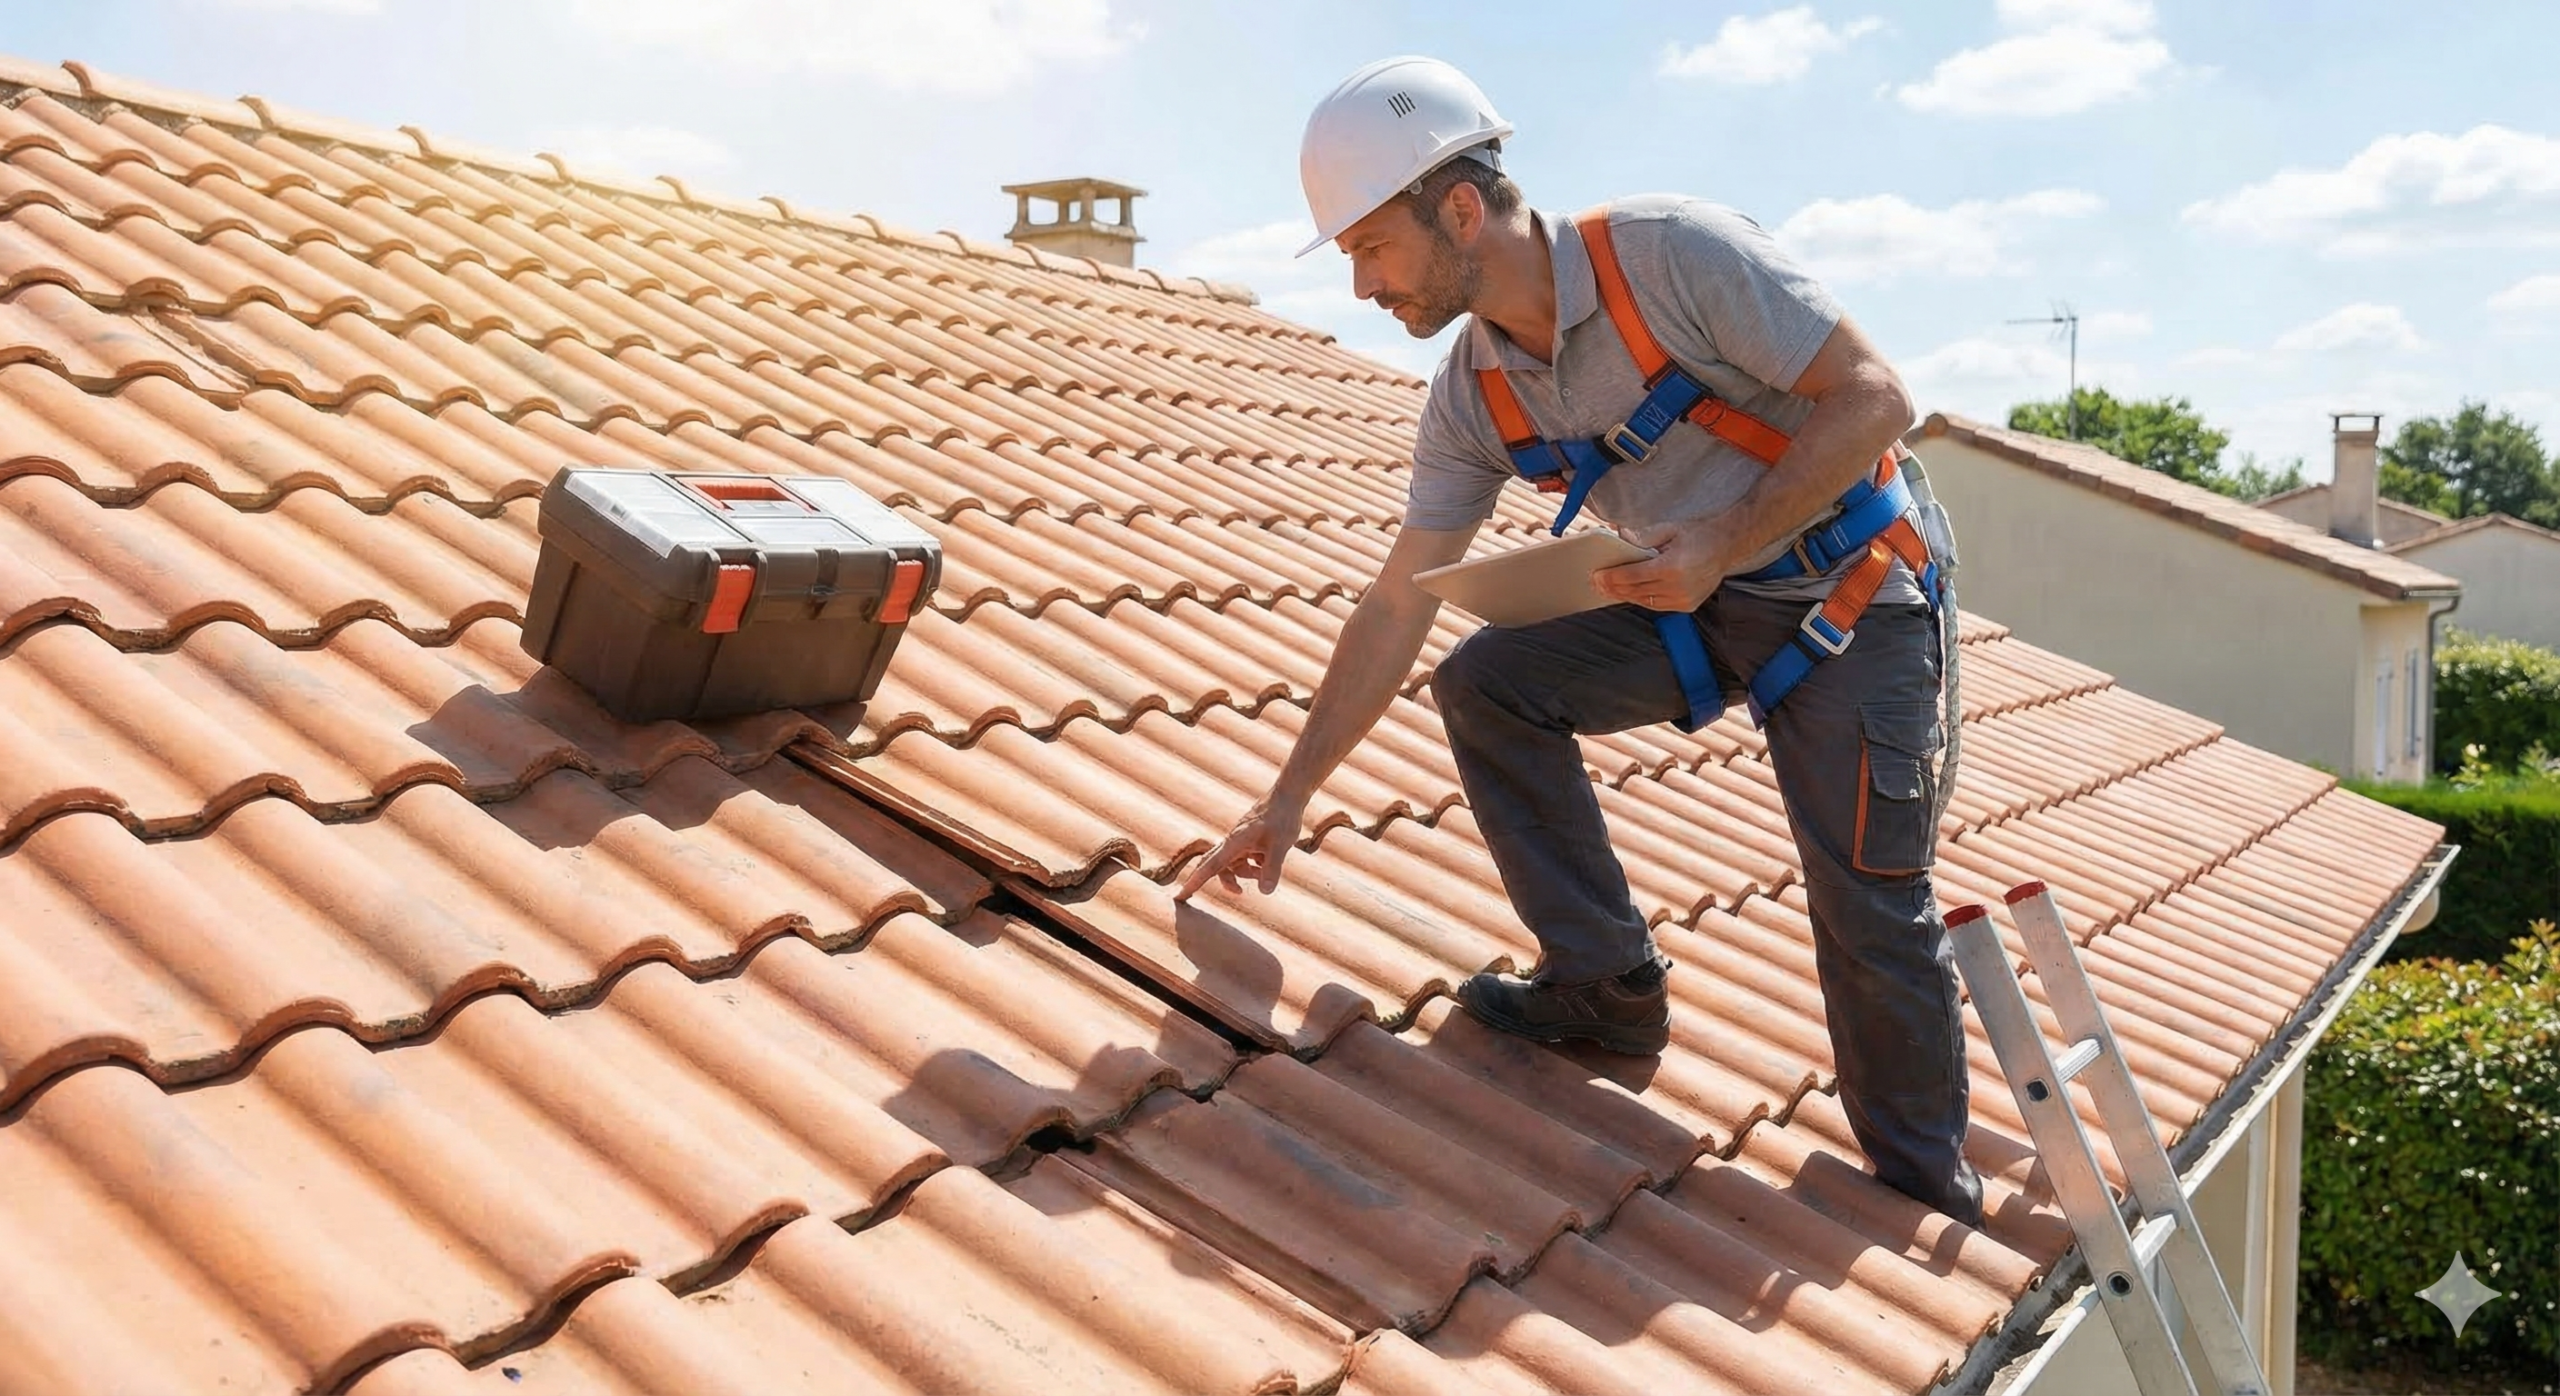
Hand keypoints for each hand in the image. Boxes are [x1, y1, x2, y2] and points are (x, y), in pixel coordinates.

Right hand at [1173, 792, 1306, 900]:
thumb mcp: (1280, 846)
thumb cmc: (1283, 817)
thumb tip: (1265, 892)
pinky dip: (1256, 864)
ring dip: (1250, 871)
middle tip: (1239, 892)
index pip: (1209, 867)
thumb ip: (1271, 870)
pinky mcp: (1249, 839)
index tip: (1179, 896)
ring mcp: (1240, 840)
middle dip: (1227, 881)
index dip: (1194, 883)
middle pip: (1218, 867)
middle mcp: (1233, 841)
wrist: (1288, 795)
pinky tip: (1269, 858)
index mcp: (1234, 842)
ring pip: (1236, 864)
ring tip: (1268, 868)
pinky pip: (1246, 857)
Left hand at [1592, 518, 1732, 611]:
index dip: (1611, 578)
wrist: (1728, 545)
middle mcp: (1677, 587)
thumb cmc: (1700, 534)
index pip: (1632, 577)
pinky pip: (1658, 606)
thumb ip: (1643, 537)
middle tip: (1598, 583)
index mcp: (1671, 567)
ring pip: (1645, 601)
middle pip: (1635, 591)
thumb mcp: (1669, 529)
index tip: (1597, 576)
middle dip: (1614, 588)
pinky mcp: (1688, 605)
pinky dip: (1643, 600)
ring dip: (1626, 596)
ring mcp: (1684, 599)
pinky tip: (1631, 594)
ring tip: (1610, 589)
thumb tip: (1620, 537)